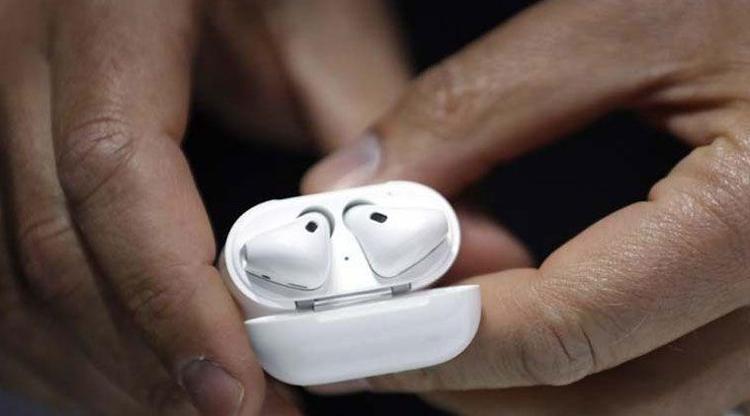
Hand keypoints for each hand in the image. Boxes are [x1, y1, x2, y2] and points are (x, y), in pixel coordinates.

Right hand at [0, 0, 406, 413]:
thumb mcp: (320, 34)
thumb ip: (380, 140)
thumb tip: (467, 245)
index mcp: (109, 13)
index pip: (114, 172)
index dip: (172, 298)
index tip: (241, 389)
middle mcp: (26, 55)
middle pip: (56, 247)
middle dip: (147, 362)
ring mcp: (4, 106)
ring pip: (17, 278)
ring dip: (106, 366)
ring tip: (199, 409)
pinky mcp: (11, 145)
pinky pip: (10, 268)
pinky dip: (69, 338)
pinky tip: (134, 370)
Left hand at [304, 1, 749, 413]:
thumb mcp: (621, 17)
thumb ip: (478, 110)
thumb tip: (362, 187)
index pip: (566, 330)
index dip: (437, 336)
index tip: (347, 320)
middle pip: (597, 402)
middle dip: (465, 374)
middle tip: (380, 314)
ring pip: (626, 402)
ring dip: (508, 371)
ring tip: (437, 292)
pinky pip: (654, 363)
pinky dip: (562, 350)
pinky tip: (513, 287)